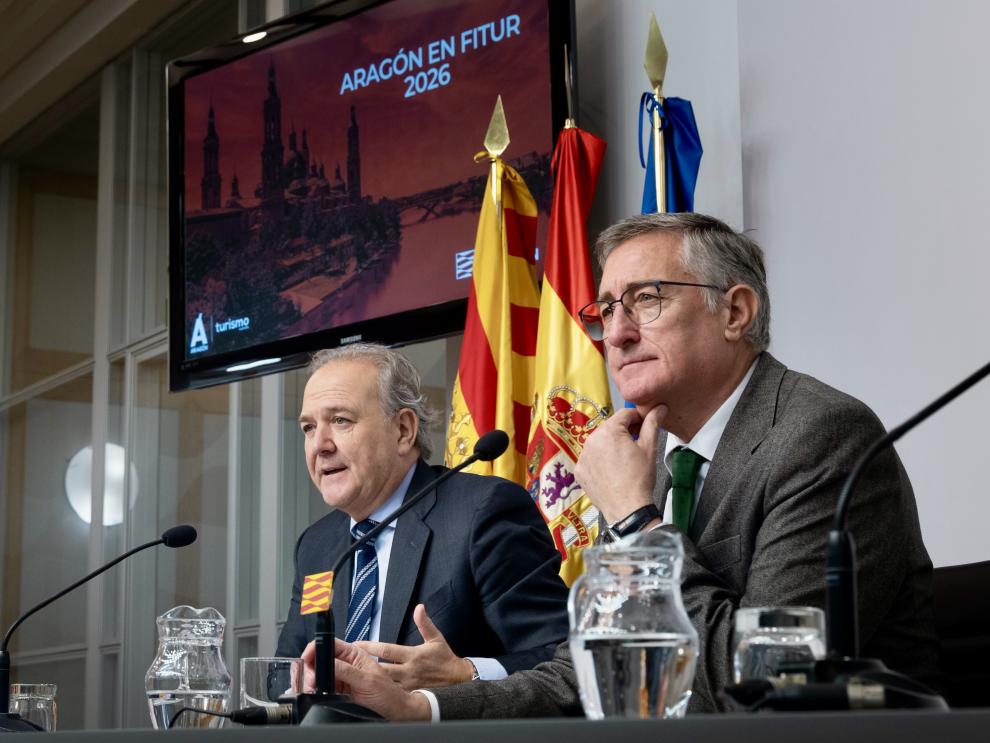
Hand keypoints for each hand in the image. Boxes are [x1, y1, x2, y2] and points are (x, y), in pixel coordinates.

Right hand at [299, 638, 431, 720]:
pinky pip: (322, 686)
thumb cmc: (388, 694)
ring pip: (318, 673)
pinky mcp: (339, 690)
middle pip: (320, 658)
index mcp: (355, 654)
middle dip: (311, 668)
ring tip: (313, 687)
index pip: (330, 644)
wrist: (394, 712)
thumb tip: (327, 662)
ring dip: (311, 679)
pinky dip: (315, 689)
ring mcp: (342, 677)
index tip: (308, 659)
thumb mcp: (367, 681)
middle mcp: (346, 663)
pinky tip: (316, 693)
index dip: (316, 648)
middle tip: (311, 680)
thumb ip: (346, 671)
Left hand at [354, 604, 474, 689]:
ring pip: (383, 683)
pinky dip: (378, 692)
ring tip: (350, 675)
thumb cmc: (445, 659)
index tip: (355, 644)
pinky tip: (365, 691)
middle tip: (346, 661)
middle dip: (363, 665)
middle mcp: (408, 671)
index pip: (386, 650)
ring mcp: (407, 685)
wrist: (458, 681)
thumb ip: (425, 624)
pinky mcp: (409, 695)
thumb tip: (419, 607)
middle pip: (380, 668)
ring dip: (368, 679)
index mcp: (413, 655)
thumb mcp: (436, 639)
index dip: (369, 647)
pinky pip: (390, 695)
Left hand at [574, 404, 666, 523]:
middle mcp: (591, 440)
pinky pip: (591, 458)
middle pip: (610, 427)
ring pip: (600, 442)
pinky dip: (600, 460)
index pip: (625, 414)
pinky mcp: (579, 471)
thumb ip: (653, 423)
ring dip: (611, 445)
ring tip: (625, 459)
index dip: (638, 418)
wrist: (627, 509)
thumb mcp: (649, 448)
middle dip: (624, 432)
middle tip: (637, 444)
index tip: (645, 426)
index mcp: (609, 431)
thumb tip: (659, 408)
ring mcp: (583, 456)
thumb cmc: (639, 479)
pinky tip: (612, 470)